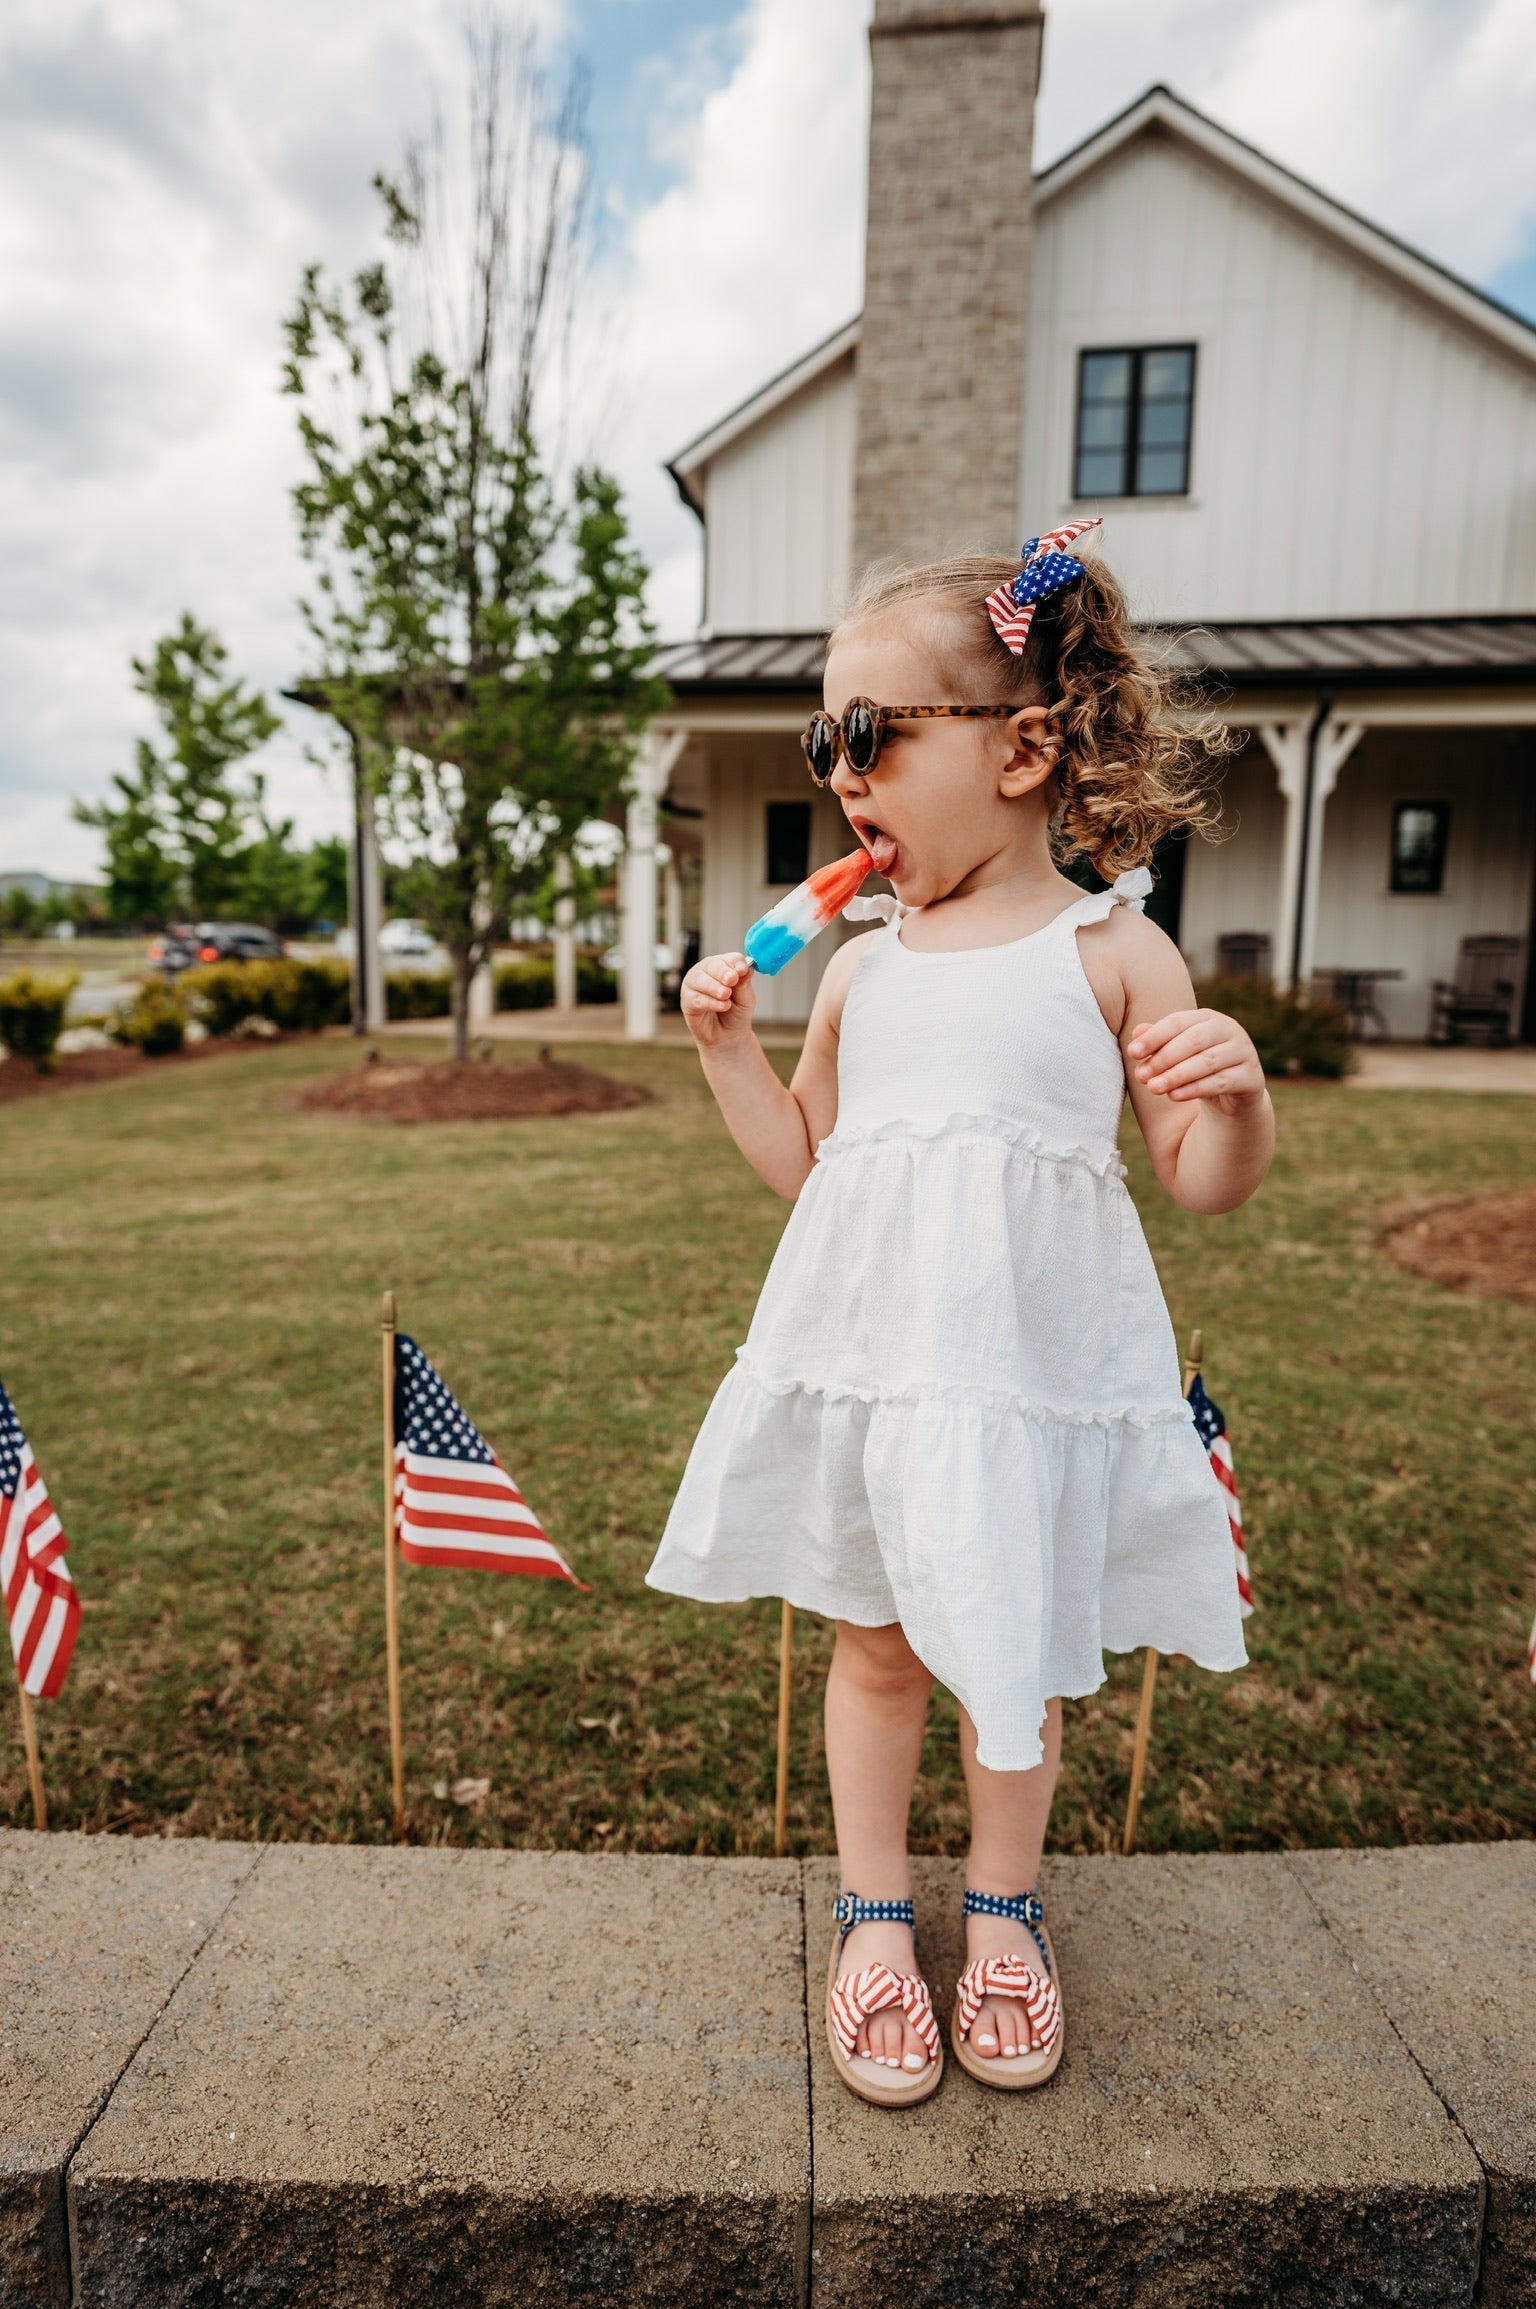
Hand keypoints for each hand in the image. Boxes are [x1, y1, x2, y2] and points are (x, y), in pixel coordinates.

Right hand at [681, 951, 756, 1050]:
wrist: (729, 1036)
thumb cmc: (737, 1013)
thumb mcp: (746, 998)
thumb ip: (744, 983)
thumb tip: (746, 968)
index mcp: (723, 966)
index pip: (729, 958)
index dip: (735, 963)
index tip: (742, 970)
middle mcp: (706, 972)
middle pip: (711, 964)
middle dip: (722, 972)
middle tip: (732, 980)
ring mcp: (694, 985)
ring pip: (699, 979)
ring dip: (713, 986)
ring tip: (726, 995)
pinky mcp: (687, 1001)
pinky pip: (695, 998)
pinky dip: (709, 1001)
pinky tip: (722, 1006)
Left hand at [1127, 1008, 1265, 1113]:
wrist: (1230, 1095)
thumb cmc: (1195, 1067)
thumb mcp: (1175, 1054)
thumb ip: (1157, 1041)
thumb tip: (1137, 1033)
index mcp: (1209, 1018)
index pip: (1179, 1022)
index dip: (1154, 1036)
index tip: (1132, 1052)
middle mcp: (1230, 1030)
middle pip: (1194, 1040)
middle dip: (1164, 1058)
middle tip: (1141, 1075)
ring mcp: (1245, 1052)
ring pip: (1207, 1062)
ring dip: (1176, 1075)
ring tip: (1153, 1088)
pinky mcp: (1253, 1077)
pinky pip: (1221, 1082)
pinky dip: (1194, 1089)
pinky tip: (1173, 1096)